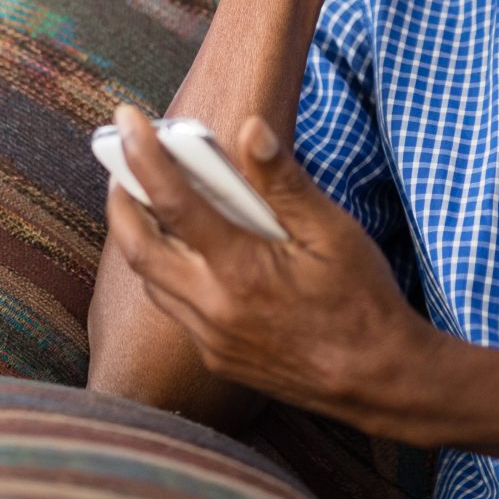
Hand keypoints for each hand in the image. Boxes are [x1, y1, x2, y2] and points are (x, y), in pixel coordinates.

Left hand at [103, 105, 434, 423]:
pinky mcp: (217, 357)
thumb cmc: (362, 301)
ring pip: (151, 280)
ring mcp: (211, 338)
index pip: (174, 203)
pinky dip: (166, 271)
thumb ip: (284, 181)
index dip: (144, 155)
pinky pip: (174, 308)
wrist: (378, 379)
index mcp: (241, 270)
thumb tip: (251, 129)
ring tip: (146, 200)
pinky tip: (186, 251)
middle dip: (120, 198)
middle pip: (138, 247)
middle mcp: (214, 308)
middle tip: (121, 161)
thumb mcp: (333, 232)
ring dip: (139, 237)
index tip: (127, 119)